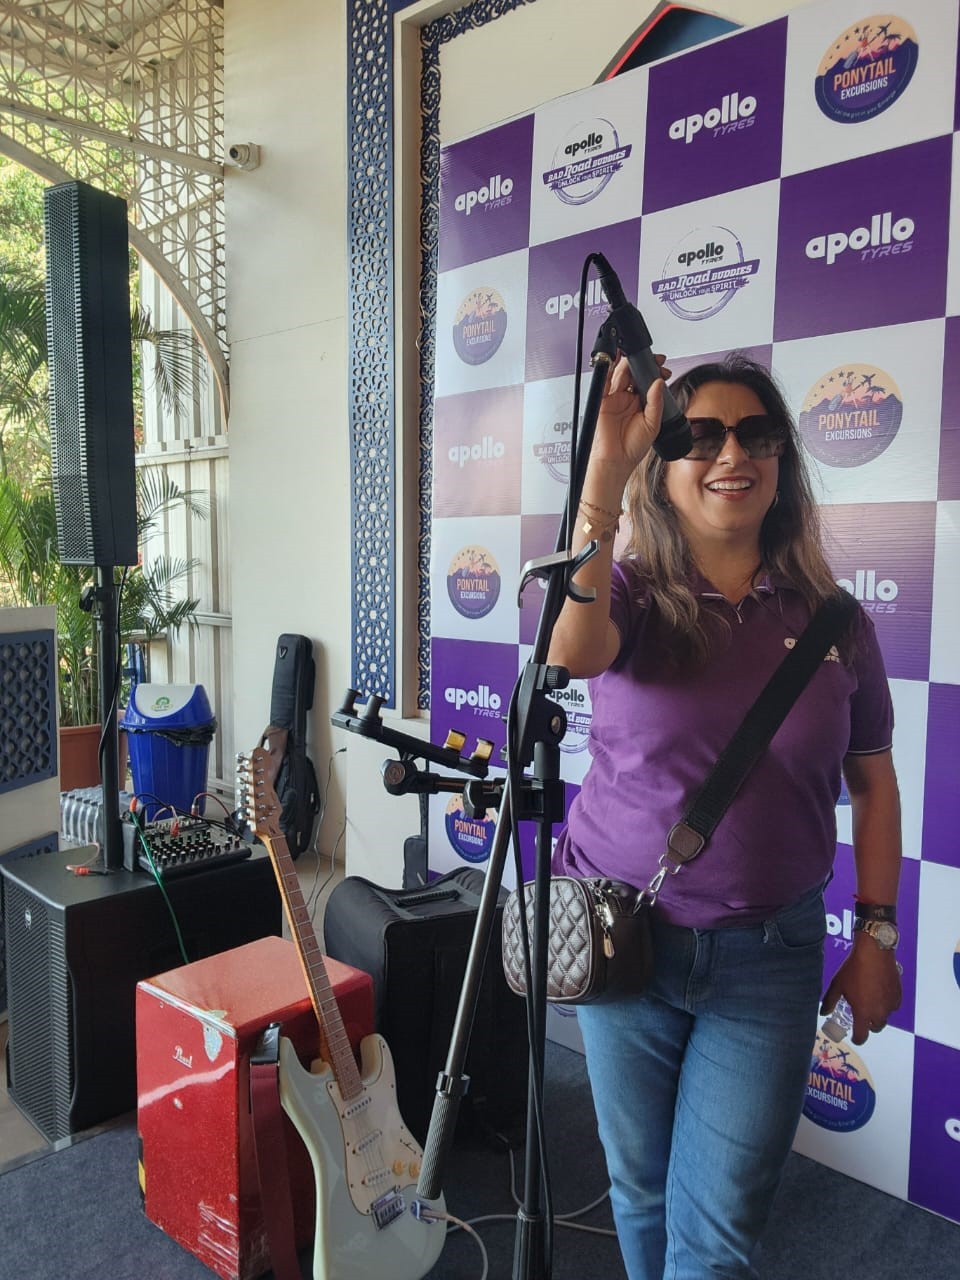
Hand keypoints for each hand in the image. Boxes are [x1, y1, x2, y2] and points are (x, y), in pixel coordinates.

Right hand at [590, 354, 671, 475]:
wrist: (617, 460)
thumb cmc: (633, 447)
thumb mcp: (653, 424)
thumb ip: (655, 402)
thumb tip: (658, 383)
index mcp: (642, 403)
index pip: (648, 381)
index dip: (654, 371)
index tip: (661, 365)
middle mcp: (629, 399)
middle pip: (635, 374)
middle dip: (642, 364)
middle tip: (650, 359)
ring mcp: (615, 398)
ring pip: (621, 374)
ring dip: (628, 364)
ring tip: (635, 359)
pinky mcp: (603, 401)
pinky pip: (604, 382)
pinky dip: (608, 370)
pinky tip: (614, 362)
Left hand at [820, 937, 901, 1044]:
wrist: (874, 953)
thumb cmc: (853, 969)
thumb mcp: (837, 985)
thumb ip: (829, 1002)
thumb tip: (823, 1013)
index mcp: (863, 1014)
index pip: (862, 1036)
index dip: (857, 1039)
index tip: (855, 1038)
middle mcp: (879, 1013)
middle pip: (875, 1028)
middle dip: (868, 1025)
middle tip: (861, 1016)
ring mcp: (891, 1005)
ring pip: (885, 1016)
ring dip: (878, 1014)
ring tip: (869, 1002)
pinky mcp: (898, 995)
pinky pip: (892, 1006)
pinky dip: (886, 1004)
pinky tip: (879, 994)